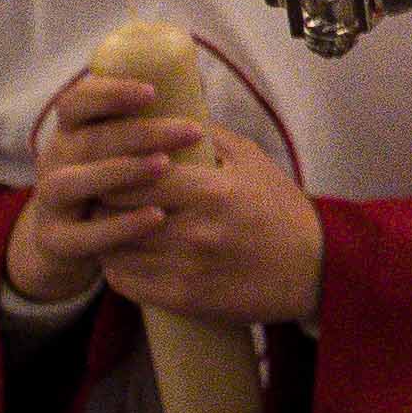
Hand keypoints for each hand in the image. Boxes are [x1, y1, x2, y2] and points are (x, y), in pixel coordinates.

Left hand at [9, 70, 324, 324]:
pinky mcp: (184, 300)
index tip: (107, 164)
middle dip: (102, 199)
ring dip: (105, 235)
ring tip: (105, 224)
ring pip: (116, 248)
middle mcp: (196, 230)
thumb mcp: (254, 160)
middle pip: (118, 210)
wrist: (312, 269)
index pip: (136, 174)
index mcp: (212, 190)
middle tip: (99, 193)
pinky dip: (115, 268)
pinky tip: (121, 256)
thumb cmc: (281, 210)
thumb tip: (167, 112)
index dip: (114, 168)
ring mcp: (187, 268)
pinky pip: (126, 282)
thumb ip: (209, 135)